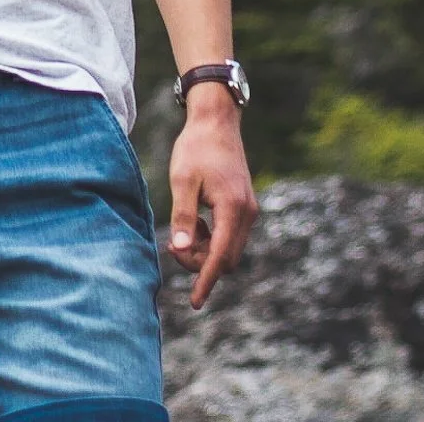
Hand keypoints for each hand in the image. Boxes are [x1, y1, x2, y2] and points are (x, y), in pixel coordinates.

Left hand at [167, 96, 257, 309]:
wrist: (216, 120)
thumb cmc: (196, 148)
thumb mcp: (183, 181)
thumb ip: (183, 217)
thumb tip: (182, 251)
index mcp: (232, 209)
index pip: (220, 258)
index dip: (206, 281)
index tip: (194, 302)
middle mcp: (247, 213)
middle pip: (227, 259)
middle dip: (201, 262)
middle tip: (174, 245)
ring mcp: (249, 209)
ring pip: (230, 249)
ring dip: (206, 250)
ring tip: (183, 228)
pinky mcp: (245, 205)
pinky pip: (231, 235)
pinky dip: (213, 238)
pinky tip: (196, 221)